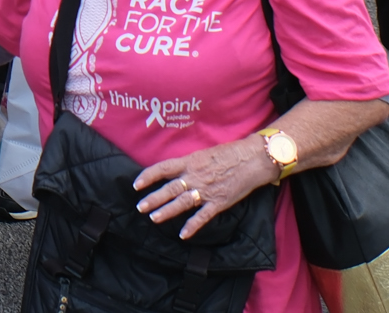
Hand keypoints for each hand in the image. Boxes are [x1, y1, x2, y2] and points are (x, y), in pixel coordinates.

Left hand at [135, 137, 278, 236]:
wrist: (252, 159)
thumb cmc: (229, 153)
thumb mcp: (203, 153)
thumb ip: (189, 164)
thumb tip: (174, 172)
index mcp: (190, 161)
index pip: (163, 168)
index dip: (148, 175)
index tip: (136, 184)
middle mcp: (195, 176)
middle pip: (169, 188)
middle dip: (153, 198)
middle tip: (140, 207)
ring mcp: (206, 190)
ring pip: (182, 203)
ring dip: (167, 211)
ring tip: (153, 218)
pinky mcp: (219, 202)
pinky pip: (203, 216)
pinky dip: (192, 226)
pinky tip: (183, 234)